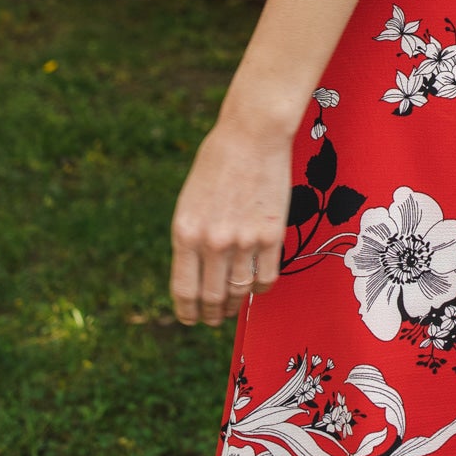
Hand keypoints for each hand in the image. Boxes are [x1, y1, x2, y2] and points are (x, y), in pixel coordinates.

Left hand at [170, 113, 294, 326]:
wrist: (251, 135)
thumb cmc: (216, 164)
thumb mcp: (189, 203)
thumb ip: (191, 240)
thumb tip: (198, 277)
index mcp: (184, 232)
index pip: (184, 290)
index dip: (187, 311)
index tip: (190, 319)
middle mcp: (212, 242)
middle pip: (212, 297)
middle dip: (211, 314)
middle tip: (213, 319)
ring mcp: (244, 240)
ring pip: (239, 292)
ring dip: (235, 305)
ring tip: (233, 306)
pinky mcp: (272, 236)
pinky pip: (265, 278)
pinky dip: (259, 289)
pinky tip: (255, 286)